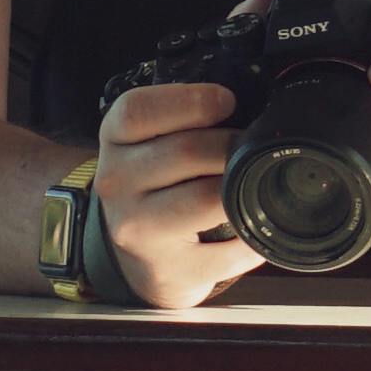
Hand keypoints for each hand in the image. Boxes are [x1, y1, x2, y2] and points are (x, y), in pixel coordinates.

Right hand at [94, 73, 256, 311]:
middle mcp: (117, 183)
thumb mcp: (148, 144)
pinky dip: (251, 241)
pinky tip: (256, 230)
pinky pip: (224, 253)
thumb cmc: (156, 187)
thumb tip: (249, 104)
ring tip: (252, 183)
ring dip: (241, 188)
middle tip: (250, 147)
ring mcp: (138, 230)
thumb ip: (181, 120)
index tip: (227, 102)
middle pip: (185, 151)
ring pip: (204, 198)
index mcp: (114, 140)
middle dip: (231, 144)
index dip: (191, 100)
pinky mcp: (167, 269)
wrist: (137, 256)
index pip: (138, 110)